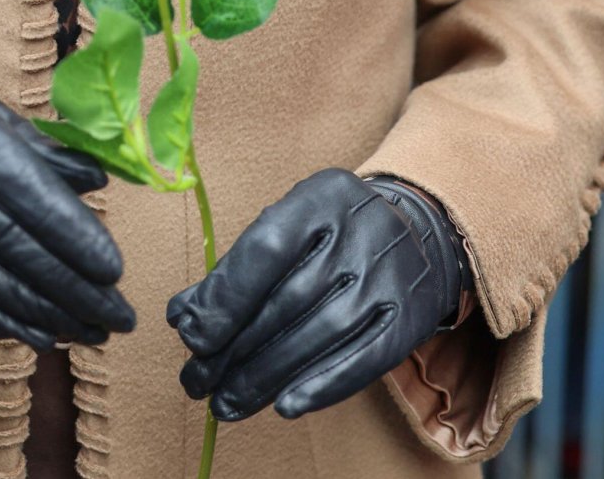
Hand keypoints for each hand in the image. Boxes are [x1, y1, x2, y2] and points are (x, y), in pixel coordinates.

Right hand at [0, 33, 134, 350]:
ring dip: (44, 312)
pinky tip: (33, 333)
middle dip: (72, 285)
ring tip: (89, 330)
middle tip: (118, 312)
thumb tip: (97, 178)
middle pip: (13, 243)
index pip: (27, 188)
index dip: (74, 232)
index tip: (114, 264)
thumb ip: (31, 143)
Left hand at [166, 170, 465, 421]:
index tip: (191, 336)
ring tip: (226, 402)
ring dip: (266, 376)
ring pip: (320, 334)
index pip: (266, 248)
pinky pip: (363, 360)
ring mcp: (389, 276)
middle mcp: (360, 233)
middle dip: (235, 349)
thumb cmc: (334, 232)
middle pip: (288, 300)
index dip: (225, 296)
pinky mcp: (409, 318)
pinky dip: (322, 385)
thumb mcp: (292, 223)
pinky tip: (285, 404)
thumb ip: (240, 267)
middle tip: (197, 382)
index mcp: (322, 198)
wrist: (420, 232)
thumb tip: (183, 317)